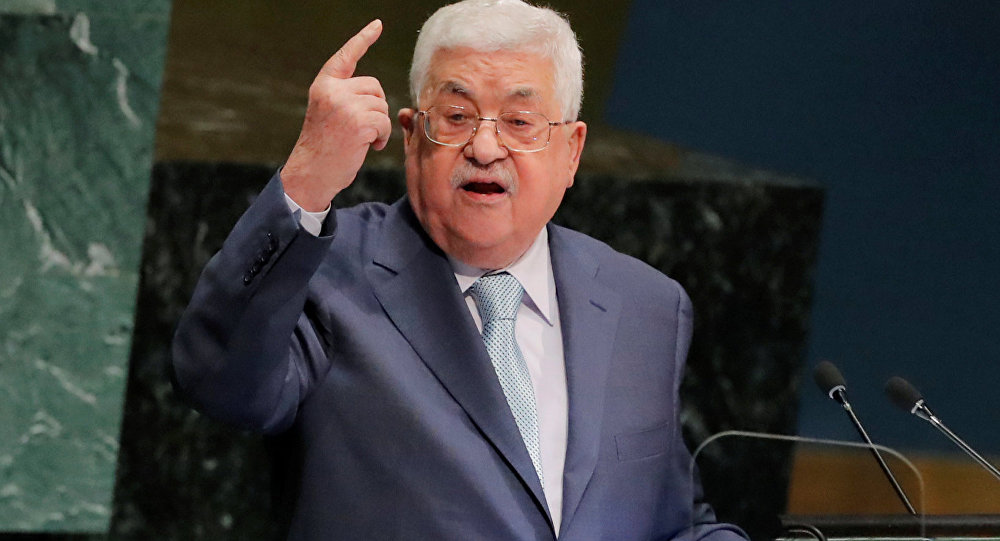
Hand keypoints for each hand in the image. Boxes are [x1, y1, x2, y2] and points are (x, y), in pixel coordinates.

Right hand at [282, 20, 390, 210]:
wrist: (311, 173)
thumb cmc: (324, 148)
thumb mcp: (330, 114)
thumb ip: (346, 97)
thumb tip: (376, 95)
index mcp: (324, 85)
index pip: (346, 56)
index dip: (363, 39)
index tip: (377, 25)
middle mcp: (332, 90)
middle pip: (374, 87)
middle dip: (376, 107)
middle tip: (364, 128)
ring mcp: (344, 104)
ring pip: (381, 106)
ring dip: (380, 126)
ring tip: (363, 140)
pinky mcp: (358, 121)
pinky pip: (385, 122)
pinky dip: (382, 137)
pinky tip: (370, 146)